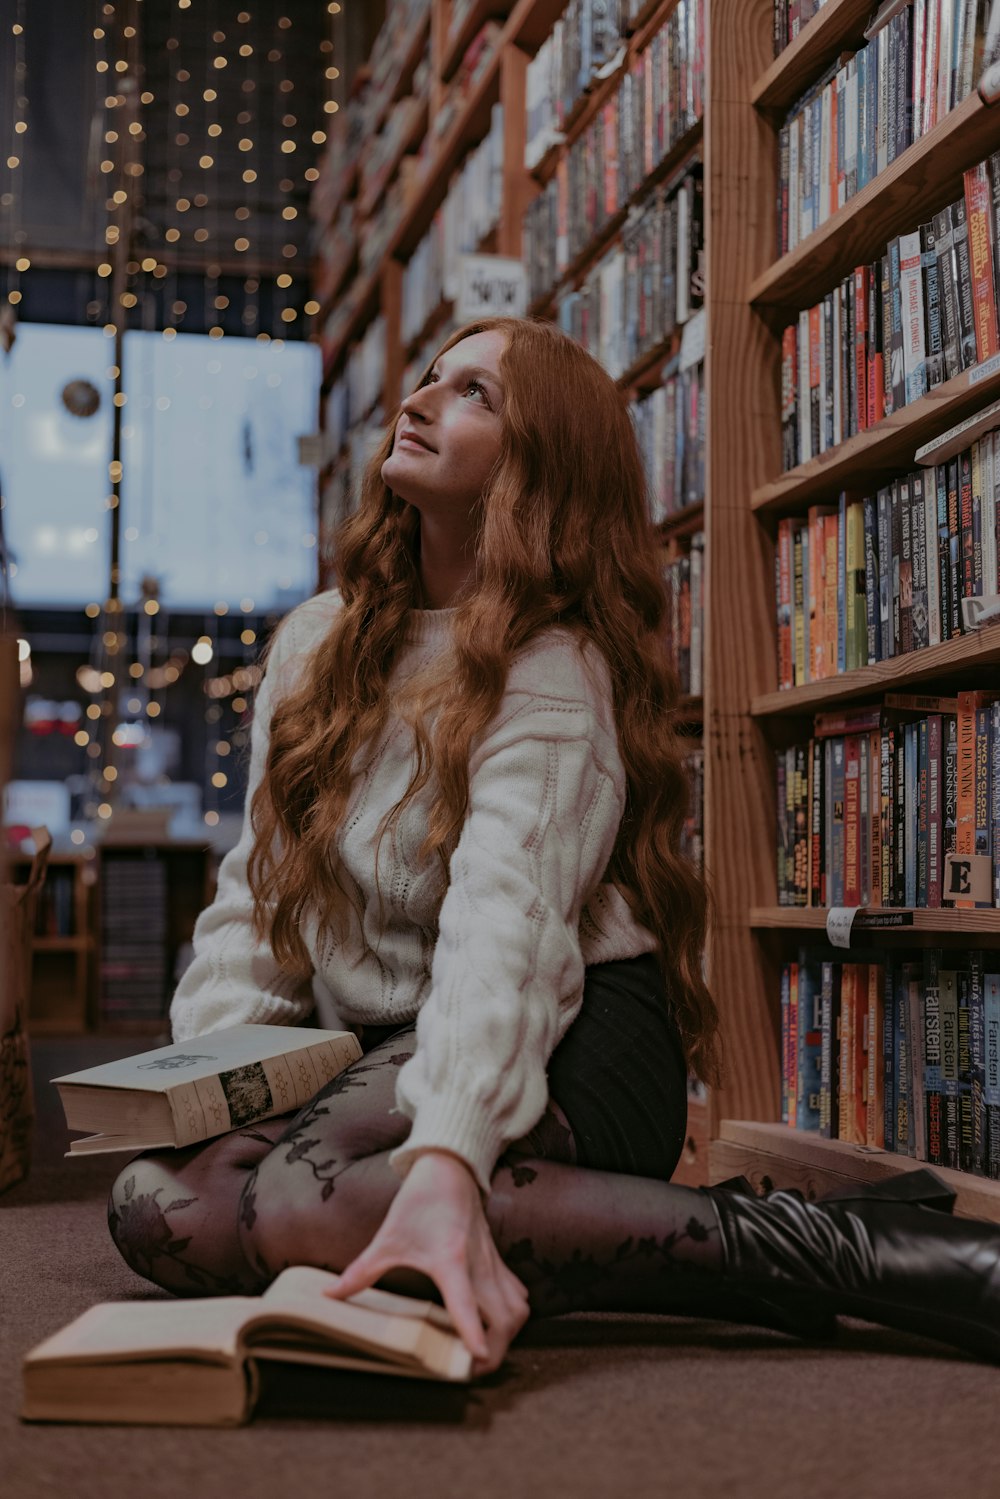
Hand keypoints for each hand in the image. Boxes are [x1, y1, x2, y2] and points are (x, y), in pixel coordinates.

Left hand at [325, 1149, 529, 1375]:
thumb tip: (329, 1296)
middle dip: (494, 1351)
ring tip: (484, 1352)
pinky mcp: (498, 1260)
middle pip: (503, 1317)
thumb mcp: (388, 1237)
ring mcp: (492, 1263)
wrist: (451, 1167)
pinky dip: (512, 1316)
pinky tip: (494, 1323)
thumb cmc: (420, 1201)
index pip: (465, 1302)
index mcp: (449, 1260)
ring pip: (517, 1309)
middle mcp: (478, 1265)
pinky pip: (518, 1295)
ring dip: (507, 1336)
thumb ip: (362, 1270)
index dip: (472, 1332)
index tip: (477, 1359)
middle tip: (471, 1370)